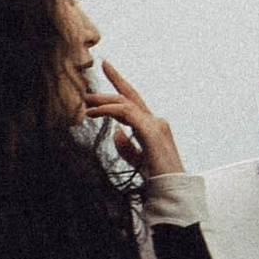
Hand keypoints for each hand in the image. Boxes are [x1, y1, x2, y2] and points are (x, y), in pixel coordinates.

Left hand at [85, 56, 182, 181]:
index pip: (134, 101)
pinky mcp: (151, 131)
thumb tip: (116, 131)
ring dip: (103, 100)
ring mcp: (155, 124)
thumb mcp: (136, 160)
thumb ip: (126, 145)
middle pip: (129, 96)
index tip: (106, 67)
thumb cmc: (157, 179)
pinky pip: (126, 113)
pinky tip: (95, 112)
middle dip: (110, 84)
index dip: (119, 83)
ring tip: (85, 102)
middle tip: (88, 85)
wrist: (172, 192)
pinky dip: (108, 110)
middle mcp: (156, 121)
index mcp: (152, 128)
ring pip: (125, 102)